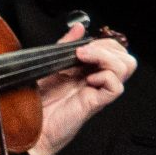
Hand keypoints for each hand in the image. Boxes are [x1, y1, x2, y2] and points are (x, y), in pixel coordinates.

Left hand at [29, 31, 132, 154]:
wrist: (28, 126)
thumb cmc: (37, 102)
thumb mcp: (50, 65)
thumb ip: (65, 45)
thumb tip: (79, 27)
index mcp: (89, 70)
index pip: (114, 49)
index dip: (104, 42)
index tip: (82, 45)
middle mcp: (97, 80)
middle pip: (125, 56)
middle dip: (108, 47)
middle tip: (84, 52)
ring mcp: (98, 91)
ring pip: (126, 67)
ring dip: (107, 57)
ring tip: (85, 60)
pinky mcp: (95, 103)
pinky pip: (116, 86)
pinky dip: (105, 76)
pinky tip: (88, 79)